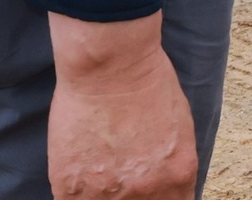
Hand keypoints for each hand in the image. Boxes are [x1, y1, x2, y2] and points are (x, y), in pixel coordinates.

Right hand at [48, 12, 198, 199]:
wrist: (110, 65)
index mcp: (177, 176)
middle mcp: (146, 192)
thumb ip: (172, 165)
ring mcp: (107, 194)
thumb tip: (164, 183)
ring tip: (99, 168)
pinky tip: (77, 170)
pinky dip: (74, 191)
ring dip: (102, 194)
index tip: (149, 193)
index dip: (159, 199)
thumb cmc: (148, 82)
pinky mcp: (70, 188)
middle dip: (132, 197)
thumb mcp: (180, 128)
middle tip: (120, 176)